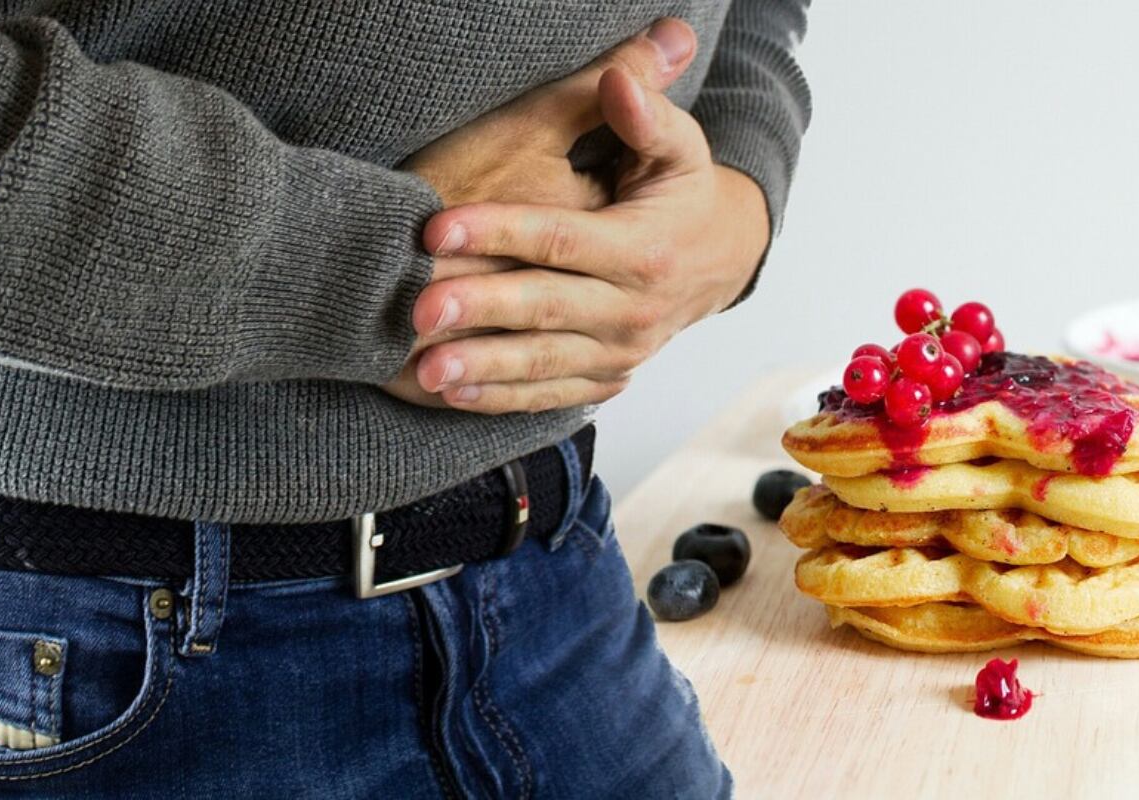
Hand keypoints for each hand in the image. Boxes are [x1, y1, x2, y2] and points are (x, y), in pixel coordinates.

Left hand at [381, 18, 698, 407]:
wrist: (720, 261)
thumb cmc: (682, 196)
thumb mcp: (680, 149)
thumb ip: (647, 116)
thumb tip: (617, 77)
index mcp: (643, 250)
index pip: (561, 240)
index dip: (498, 231)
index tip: (435, 228)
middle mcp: (633, 309)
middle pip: (545, 308)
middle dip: (479, 309)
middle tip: (418, 310)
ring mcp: (620, 352)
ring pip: (543, 363)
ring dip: (482, 369)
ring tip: (426, 369)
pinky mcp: (607, 378)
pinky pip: (551, 394)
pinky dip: (502, 398)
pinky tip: (454, 394)